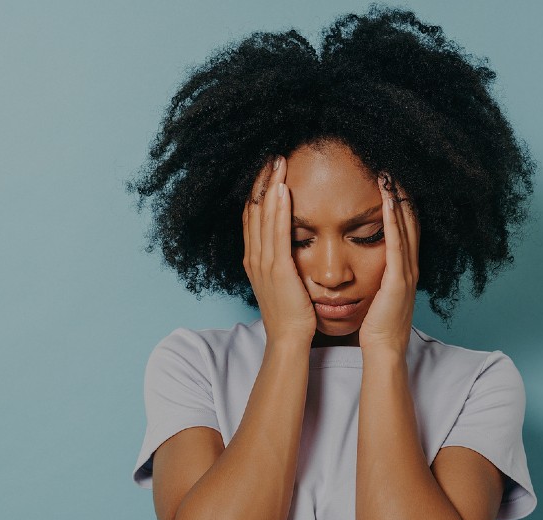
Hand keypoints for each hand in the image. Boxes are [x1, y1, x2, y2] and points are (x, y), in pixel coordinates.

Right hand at [242, 156, 316, 346]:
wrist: (288, 339)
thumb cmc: (291, 315)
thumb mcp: (282, 283)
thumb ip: (281, 263)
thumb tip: (288, 248)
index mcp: (254, 260)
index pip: (252, 217)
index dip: (258, 192)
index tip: (267, 170)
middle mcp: (254, 257)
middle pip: (254, 210)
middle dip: (262, 182)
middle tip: (271, 156)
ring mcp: (263, 262)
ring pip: (263, 216)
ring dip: (270, 187)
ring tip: (278, 162)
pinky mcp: (277, 268)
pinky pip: (278, 232)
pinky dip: (279, 209)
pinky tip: (284, 190)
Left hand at [359, 174, 419, 354]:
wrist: (383, 348)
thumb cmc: (376, 323)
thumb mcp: (378, 291)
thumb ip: (377, 273)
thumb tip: (362, 257)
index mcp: (403, 268)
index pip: (404, 227)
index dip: (400, 203)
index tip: (390, 180)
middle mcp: (409, 266)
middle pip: (410, 221)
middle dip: (403, 195)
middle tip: (394, 168)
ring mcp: (406, 272)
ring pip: (406, 228)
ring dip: (399, 201)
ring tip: (391, 176)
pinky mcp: (398, 280)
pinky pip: (396, 244)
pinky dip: (394, 222)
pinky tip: (389, 203)